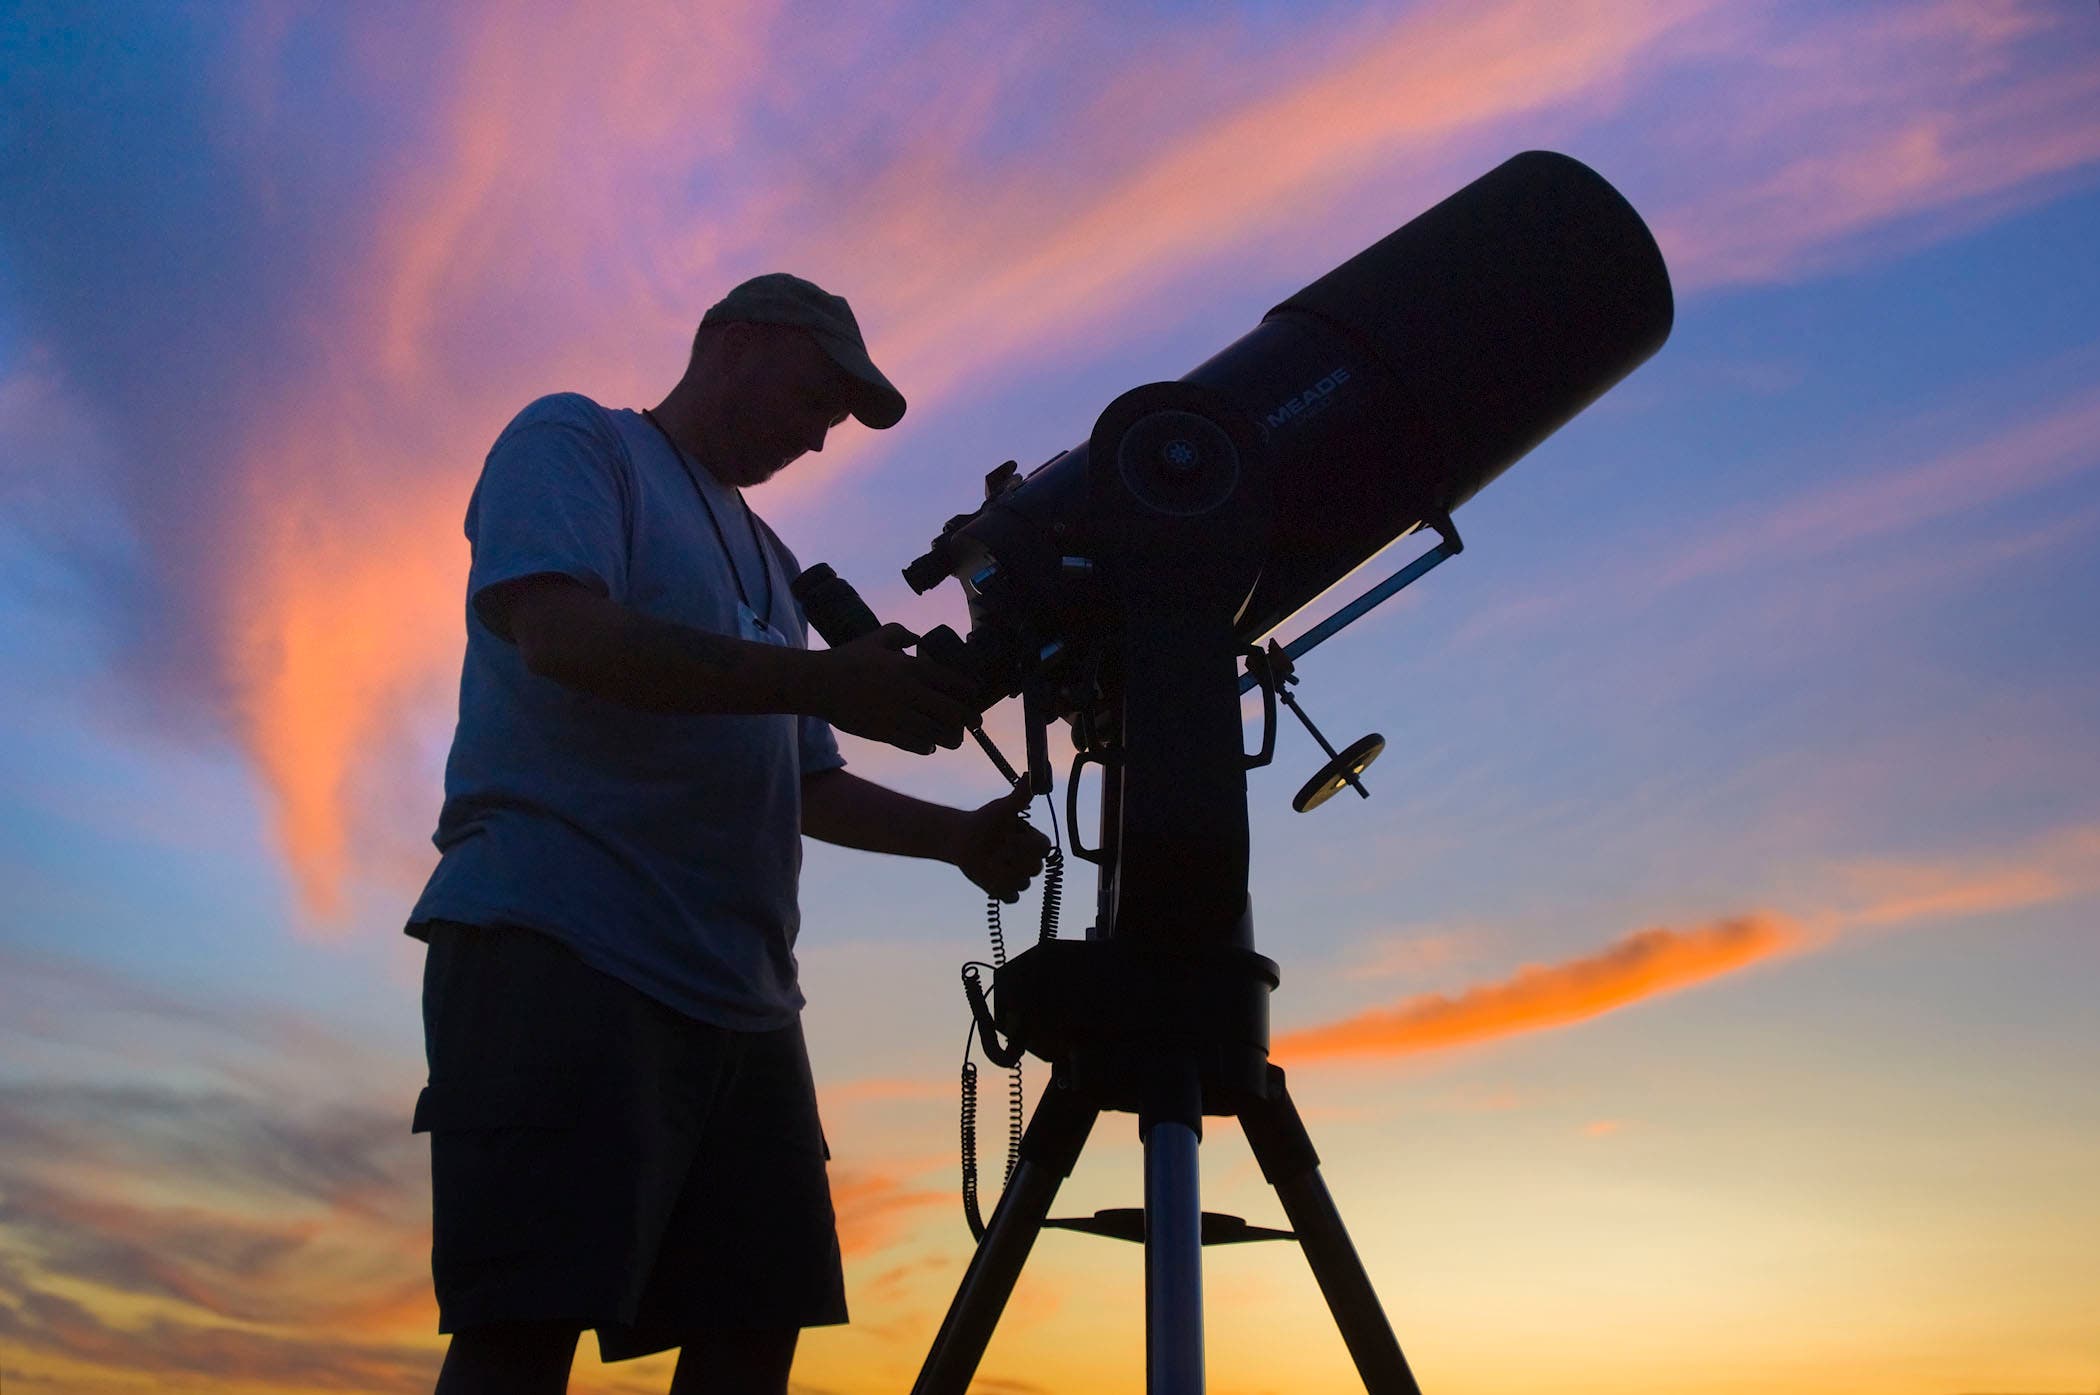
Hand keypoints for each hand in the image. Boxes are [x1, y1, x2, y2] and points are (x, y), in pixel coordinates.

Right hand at [812, 623, 979, 754]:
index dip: (968, 689)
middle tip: (975, 721)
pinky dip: (926, 746)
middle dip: (968, 718)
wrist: (820, 683)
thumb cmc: (849, 658)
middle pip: (952, 712)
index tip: (974, 693)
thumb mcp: (877, 638)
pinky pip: (915, 744)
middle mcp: (911, 694)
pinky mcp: (885, 733)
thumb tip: (916, 638)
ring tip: (955, 739)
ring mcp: (899, 716)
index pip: (952, 681)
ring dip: (951, 737)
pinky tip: (929, 746)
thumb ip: (901, 634)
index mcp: (912, 668)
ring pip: (937, 733)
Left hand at [950, 781, 1052, 902]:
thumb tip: (1030, 774)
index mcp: (1034, 842)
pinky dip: (999, 889)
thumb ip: (1019, 794)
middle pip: (1034, 869)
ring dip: (1003, 872)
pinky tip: (987, 875)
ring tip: (988, 861)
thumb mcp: (1002, 807)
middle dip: (1012, 858)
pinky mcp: (1005, 890)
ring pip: (1022, 883)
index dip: (1025, 844)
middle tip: (995, 848)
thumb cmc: (985, 821)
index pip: (1044, 848)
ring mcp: (1018, 877)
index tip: (1007, 835)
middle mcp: (1030, 861)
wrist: (964, 838)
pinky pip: (1011, 897)